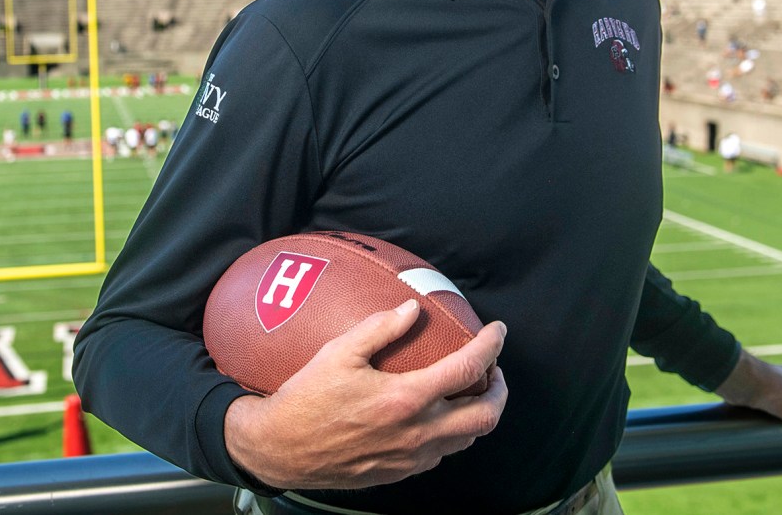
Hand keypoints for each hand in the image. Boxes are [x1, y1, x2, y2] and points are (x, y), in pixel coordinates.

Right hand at [224, 298, 507, 489]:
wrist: (281, 450)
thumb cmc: (306, 399)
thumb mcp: (338, 353)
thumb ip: (379, 328)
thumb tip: (412, 309)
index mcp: (406, 399)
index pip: (468, 371)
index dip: (491, 347)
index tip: (497, 331)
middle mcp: (417, 433)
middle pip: (485, 415)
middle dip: (500, 389)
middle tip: (493, 369)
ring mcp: (411, 458)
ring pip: (468, 439)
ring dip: (479, 412)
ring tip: (470, 390)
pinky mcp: (400, 473)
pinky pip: (441, 453)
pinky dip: (453, 432)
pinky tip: (437, 415)